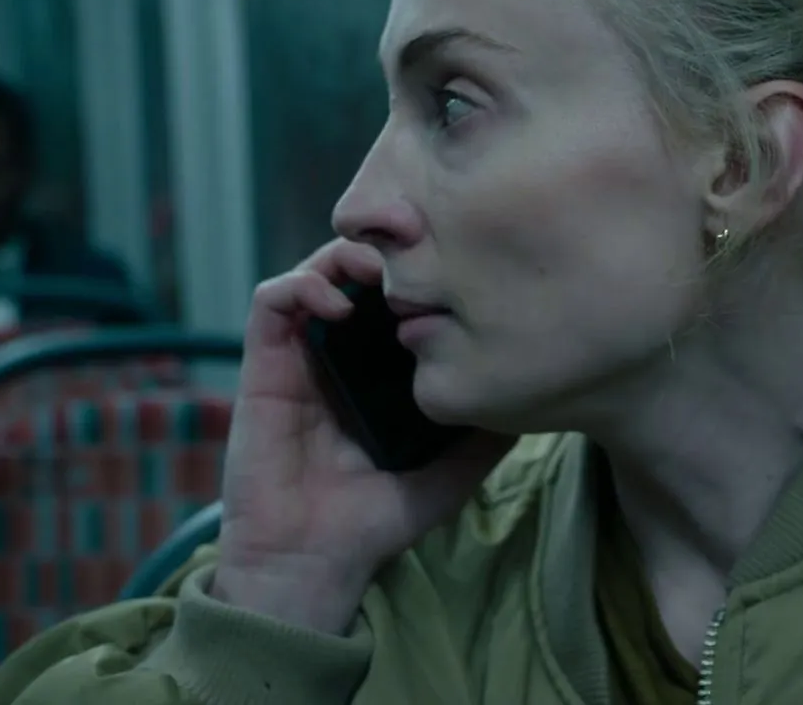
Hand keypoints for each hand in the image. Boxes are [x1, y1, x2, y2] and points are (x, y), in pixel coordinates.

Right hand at [211, 238, 513, 632]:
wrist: (313, 559)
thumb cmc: (377, 520)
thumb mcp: (453, 472)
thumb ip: (488, 432)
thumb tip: (539, 394)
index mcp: (381, 367)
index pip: (399, 294)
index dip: (422, 267)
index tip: (457, 258)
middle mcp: (342, 352)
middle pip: (359, 269)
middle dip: (387, 245)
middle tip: (419, 241)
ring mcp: (301, 354)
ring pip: (316, 269)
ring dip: (346, 253)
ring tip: (380, 265)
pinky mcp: (264, 364)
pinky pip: (272, 301)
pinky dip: (301, 285)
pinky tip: (338, 304)